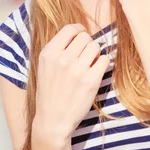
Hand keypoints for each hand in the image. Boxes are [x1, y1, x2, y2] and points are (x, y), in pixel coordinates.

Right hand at [34, 24, 109, 139]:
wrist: (53, 120)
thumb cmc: (50, 92)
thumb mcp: (45, 66)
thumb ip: (58, 49)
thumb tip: (79, 33)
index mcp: (48, 53)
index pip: (69, 29)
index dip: (79, 30)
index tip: (82, 36)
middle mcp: (62, 59)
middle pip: (85, 37)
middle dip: (87, 44)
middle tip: (85, 56)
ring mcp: (77, 70)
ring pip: (96, 46)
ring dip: (95, 54)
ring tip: (89, 64)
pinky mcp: (91, 80)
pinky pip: (104, 60)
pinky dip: (102, 64)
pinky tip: (95, 72)